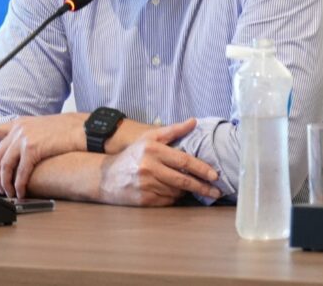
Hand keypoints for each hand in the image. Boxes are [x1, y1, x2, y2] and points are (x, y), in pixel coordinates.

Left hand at [0, 113, 84, 197]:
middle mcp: (18, 129)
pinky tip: (21, 191)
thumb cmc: (66, 129)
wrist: (81, 128)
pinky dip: (18, 184)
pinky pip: (20, 171)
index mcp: (19, 122)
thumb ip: (27, 134)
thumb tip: (20, 150)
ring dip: (5, 182)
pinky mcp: (33, 148)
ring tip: (9, 192)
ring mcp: (24, 138)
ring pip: (4, 165)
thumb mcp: (40, 126)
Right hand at [98, 118, 220, 206]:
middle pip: (183, 180)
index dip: (201, 168)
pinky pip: (167, 201)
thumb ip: (173, 131)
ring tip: (193, 189)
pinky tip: (175, 193)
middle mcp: (149, 167)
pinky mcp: (144, 200)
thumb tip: (193, 121)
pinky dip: (174, 198)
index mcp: (153, 150)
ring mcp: (146, 185)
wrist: (106, 177)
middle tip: (216, 191)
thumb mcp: (149, 138)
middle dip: (202, 186)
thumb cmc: (132, 156)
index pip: (183, 160)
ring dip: (187, 191)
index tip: (214, 175)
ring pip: (176, 191)